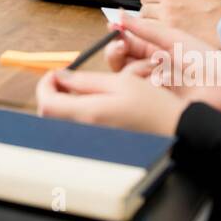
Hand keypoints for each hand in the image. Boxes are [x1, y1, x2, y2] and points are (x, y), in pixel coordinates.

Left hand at [36, 68, 186, 135]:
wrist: (175, 131)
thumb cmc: (153, 105)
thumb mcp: (120, 82)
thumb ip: (86, 80)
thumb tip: (60, 77)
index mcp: (90, 113)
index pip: (47, 103)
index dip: (44, 85)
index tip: (54, 73)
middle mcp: (86, 131)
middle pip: (49, 115)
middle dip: (51, 94)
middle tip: (64, 81)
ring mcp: (91, 142)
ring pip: (60, 123)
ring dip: (61, 105)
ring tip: (78, 92)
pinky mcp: (98, 147)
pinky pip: (75, 131)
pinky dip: (73, 116)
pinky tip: (89, 107)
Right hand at [109, 15, 220, 127]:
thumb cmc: (209, 62)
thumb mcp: (174, 38)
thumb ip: (146, 28)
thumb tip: (121, 15)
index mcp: (158, 50)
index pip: (128, 42)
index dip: (118, 36)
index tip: (112, 29)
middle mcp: (153, 67)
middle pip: (121, 60)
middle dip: (116, 52)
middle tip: (119, 48)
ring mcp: (154, 86)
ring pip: (127, 76)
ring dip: (137, 68)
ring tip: (155, 68)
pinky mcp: (156, 102)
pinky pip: (139, 92)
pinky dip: (148, 84)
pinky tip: (161, 83)